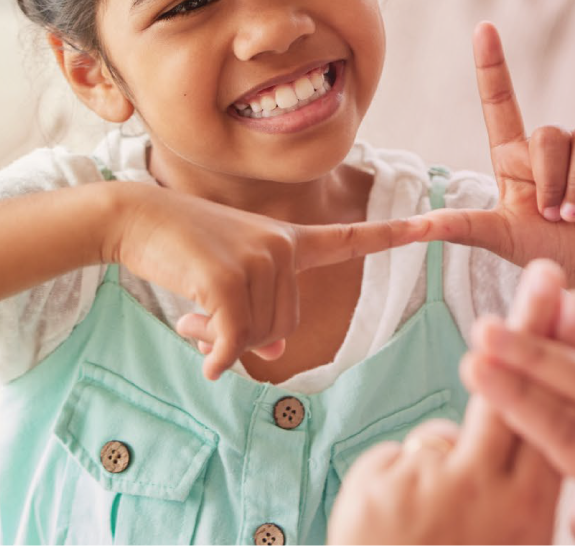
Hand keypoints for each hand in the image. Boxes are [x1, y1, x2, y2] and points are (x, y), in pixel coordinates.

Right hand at [106, 183, 428, 379]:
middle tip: (204, 319)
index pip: (351, 239)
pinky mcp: (227, 279)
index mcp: (290, 240)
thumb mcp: (231, 275)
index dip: (396, 235)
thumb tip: (275, 353)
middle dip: (245, 336)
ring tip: (192, 315)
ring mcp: (258, 260)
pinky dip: (214, 356)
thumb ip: (261, 307)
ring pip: (259, 339)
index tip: (438, 223)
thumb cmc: (183, 246)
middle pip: (285, 327)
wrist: (136, 218)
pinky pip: (232, 342)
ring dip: (222, 342)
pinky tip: (200, 353)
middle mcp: (283, 247)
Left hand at [327, 259, 574, 545]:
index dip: (570, 358)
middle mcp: (486, 492)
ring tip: (435, 525)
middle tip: (545, 269)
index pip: (558, 418)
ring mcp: (431, 481)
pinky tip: (396, 528)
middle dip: (532, 324)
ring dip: (447, 455)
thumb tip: (526, 441)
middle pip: (515, 389)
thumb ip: (520, 494)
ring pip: (451, 426)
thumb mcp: (510, 543)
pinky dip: (403, 483)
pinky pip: (404, 455)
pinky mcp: (381, 476)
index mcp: (529, 515)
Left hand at [420, 21, 574, 296]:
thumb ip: (459, 227)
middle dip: (552, 179)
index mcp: (514, 156)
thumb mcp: (497, 238)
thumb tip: (412, 228)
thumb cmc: (542, 250)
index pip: (500, 102)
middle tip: (554, 216)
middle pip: (548, 134)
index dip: (492, 66)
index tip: (483, 28)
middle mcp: (552, 144)